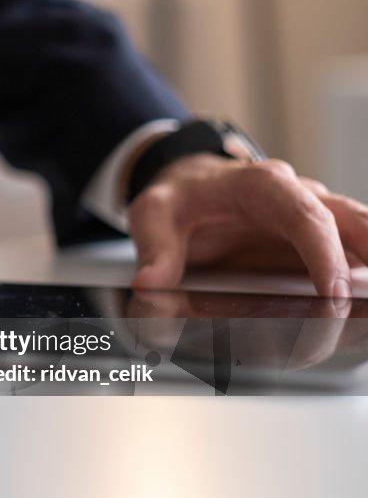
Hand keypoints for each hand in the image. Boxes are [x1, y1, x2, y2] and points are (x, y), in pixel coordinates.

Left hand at [128, 154, 367, 296]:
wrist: (188, 186)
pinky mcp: (315, 243)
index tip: (332, 292)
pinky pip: (348, 259)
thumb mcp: (153, 215)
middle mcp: (297, 197)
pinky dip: (357, 280)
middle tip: (366, 303)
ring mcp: (312, 219)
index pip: (304, 214)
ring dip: (366, 268)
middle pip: (352, 221)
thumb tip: (151, 282)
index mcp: (261, 185)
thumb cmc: (178, 198)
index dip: (323, 253)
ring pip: (360, 237)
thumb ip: (155, 250)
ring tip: (366, 309)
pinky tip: (356, 312)